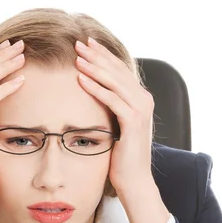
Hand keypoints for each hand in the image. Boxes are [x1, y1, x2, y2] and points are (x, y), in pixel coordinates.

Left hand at [74, 37, 154, 192]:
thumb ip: (111, 106)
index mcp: (140, 98)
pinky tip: (82, 79)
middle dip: (97, 55)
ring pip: (114, 82)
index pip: (119, 69)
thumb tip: (93, 91)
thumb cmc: (121, 155)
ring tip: (77, 57)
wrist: (134, 180)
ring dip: (95, 68)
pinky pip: (112, 100)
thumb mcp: (116, 124)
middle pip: (117, 71)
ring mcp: (141, 110)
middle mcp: (144, 100)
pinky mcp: (134, 122)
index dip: (103, 55)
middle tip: (78, 43)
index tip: (86, 43)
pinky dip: (97, 88)